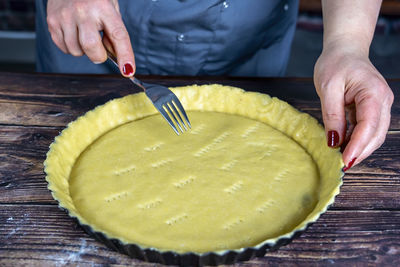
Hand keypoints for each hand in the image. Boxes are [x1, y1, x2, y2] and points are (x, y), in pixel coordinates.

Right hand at [46, 0, 134, 75]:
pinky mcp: (52, 21)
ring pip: (76, 51)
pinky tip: (73, 32)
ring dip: (83, 50)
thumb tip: (116, 57)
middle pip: (91, 47)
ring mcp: (65, 15)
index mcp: (104, 7)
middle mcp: (83, 10)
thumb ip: (114, 33)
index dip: (125, 55)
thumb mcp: (111, 9)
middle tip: (100, 50)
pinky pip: (64, 48)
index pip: (118, 35)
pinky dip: (71, 46)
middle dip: (98, 56)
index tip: (128, 70)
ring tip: (84, 34)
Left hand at [314, 42, 393, 169]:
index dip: (357, 146)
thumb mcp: (328, 87)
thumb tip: (334, 141)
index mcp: (373, 93)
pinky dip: (357, 139)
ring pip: (374, 135)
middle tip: (341, 165)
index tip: (344, 161)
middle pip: (376, 134)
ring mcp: (381, 105)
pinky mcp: (374, 108)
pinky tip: (343, 145)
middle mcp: (383, 101)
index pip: (368, 126)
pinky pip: (368, 129)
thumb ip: (332, 115)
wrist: (345, 49)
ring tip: (341, 158)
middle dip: (360, 152)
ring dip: (359, 148)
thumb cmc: (335, 63)